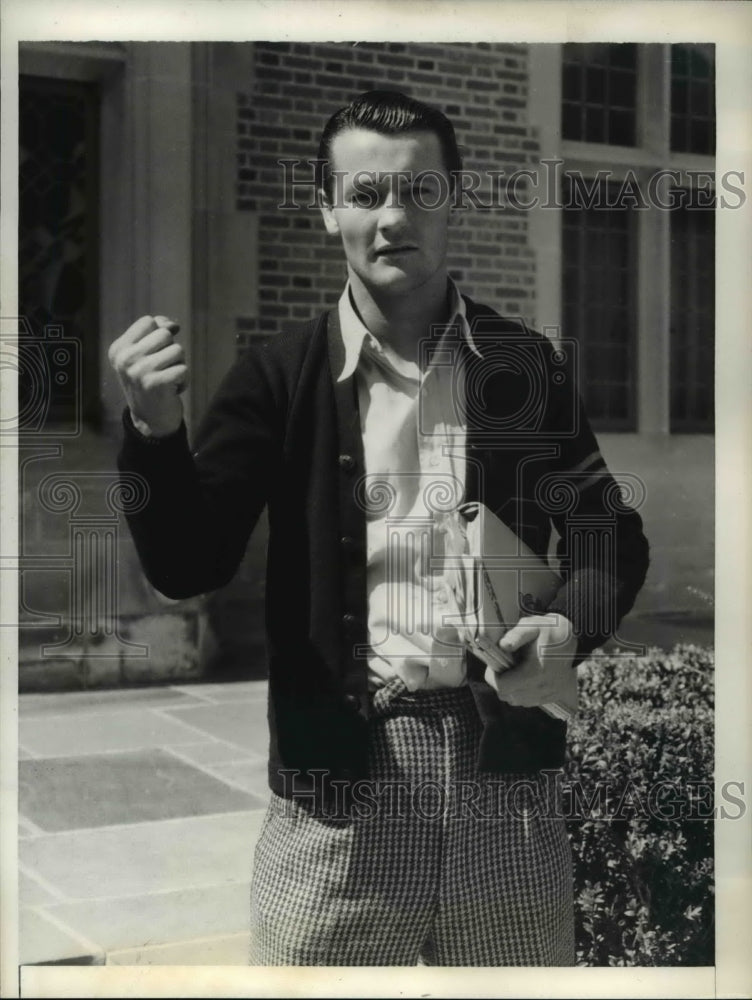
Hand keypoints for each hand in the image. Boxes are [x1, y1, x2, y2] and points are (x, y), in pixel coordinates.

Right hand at [108, 315, 186, 436]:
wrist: (150, 419)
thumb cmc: (150, 382)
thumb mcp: (144, 355)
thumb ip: (155, 334)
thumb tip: (173, 324)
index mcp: (118, 349)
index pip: (148, 322)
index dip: (161, 330)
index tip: (161, 348)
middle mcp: (125, 358)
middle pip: (165, 334)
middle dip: (171, 350)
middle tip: (163, 368)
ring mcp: (139, 371)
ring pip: (177, 350)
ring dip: (179, 365)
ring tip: (168, 378)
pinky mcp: (156, 384)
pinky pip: (184, 369)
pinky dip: (184, 380)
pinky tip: (172, 389)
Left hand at [484, 613, 577, 715]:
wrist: (575, 639)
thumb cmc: (550, 630)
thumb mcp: (532, 625)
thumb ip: (516, 635)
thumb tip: (503, 646)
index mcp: (535, 671)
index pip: (502, 686)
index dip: (492, 677)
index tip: (493, 666)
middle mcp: (542, 687)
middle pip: (507, 696)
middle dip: (500, 683)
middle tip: (503, 668)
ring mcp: (549, 694)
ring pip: (517, 701)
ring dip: (511, 690)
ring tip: (514, 672)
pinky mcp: (554, 696)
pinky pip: (529, 702)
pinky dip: (522, 694)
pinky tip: (524, 679)